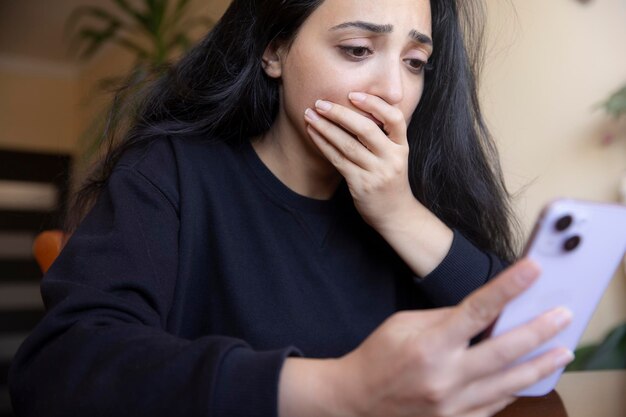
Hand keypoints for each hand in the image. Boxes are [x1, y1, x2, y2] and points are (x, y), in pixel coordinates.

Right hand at [279, 260, 573, 416]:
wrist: (356, 399)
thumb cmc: (378, 356)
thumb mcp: (403, 324)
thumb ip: (445, 319)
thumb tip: (482, 315)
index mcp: (429, 344)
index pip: (477, 310)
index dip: (508, 288)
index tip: (533, 270)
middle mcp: (445, 376)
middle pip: (504, 351)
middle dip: (538, 331)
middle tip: (563, 317)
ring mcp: (452, 404)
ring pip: (508, 383)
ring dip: (539, 365)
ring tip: (562, 351)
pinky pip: (494, 406)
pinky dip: (513, 389)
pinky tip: (528, 378)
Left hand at [304, 93, 414, 229]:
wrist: (395, 214)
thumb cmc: (390, 179)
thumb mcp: (395, 156)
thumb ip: (383, 135)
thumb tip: (356, 107)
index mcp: (402, 147)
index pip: (394, 118)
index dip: (375, 104)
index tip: (353, 94)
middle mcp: (392, 158)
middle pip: (366, 129)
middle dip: (340, 114)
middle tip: (320, 103)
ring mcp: (377, 173)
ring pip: (348, 145)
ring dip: (326, 128)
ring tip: (309, 115)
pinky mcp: (361, 185)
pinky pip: (339, 161)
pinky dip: (324, 145)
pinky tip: (313, 134)